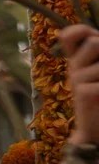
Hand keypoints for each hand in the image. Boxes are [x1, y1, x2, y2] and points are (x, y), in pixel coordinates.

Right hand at [61, 24, 98, 146]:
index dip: (82, 31)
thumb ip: (96, 59)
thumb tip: (96, 40)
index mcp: (76, 61)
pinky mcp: (84, 93)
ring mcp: (77, 80)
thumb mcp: (97, 74)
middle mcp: (74, 68)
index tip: (94, 38)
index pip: (69, 36)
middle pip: (94, 42)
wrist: (94, 132)